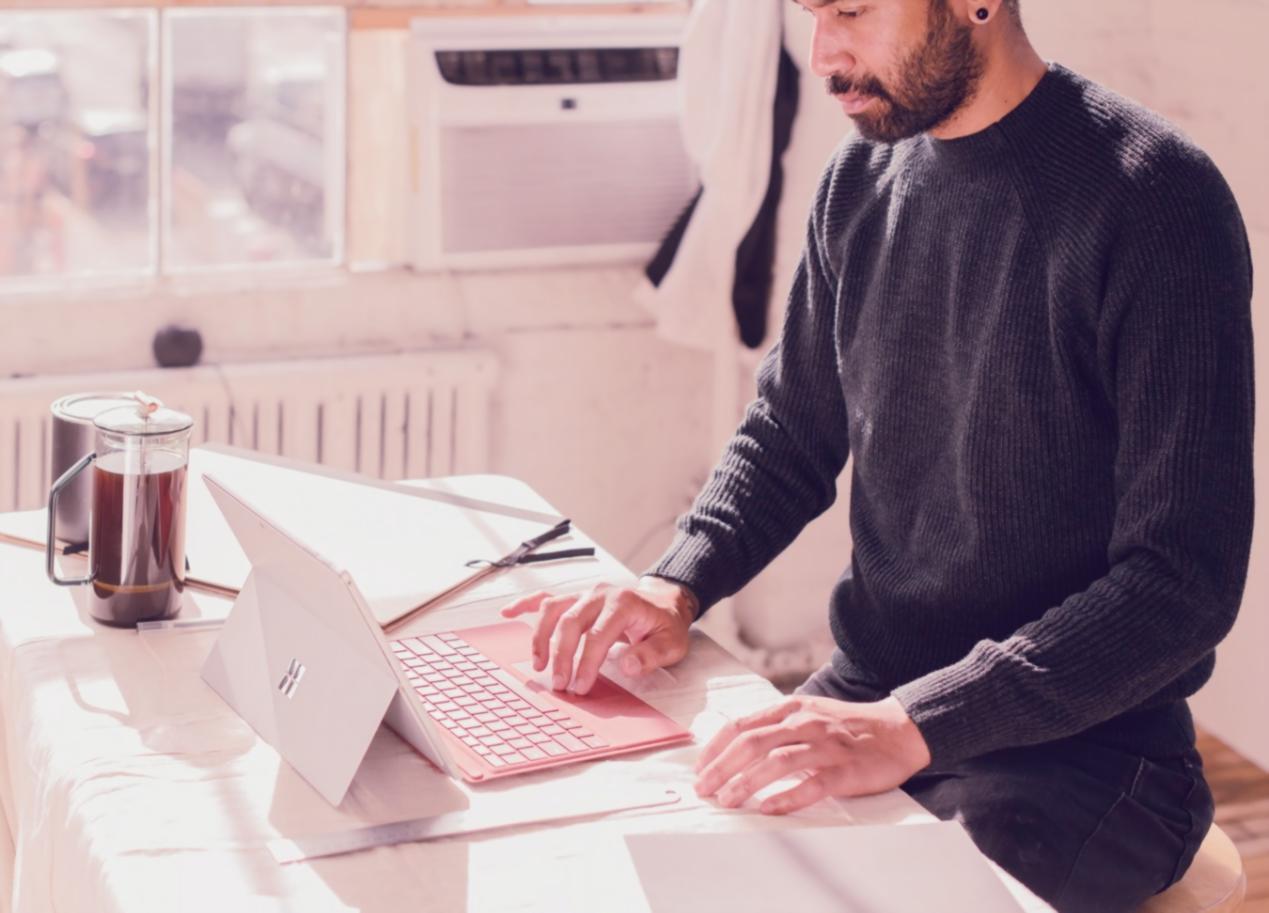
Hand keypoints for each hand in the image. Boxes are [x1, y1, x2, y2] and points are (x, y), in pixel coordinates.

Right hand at [499, 577, 695, 694]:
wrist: (663, 602)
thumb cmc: (665, 625)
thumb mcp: (672, 643)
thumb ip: (651, 654)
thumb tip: (628, 665)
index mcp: (624, 603)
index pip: (598, 635)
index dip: (587, 662)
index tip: (580, 686)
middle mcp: (600, 594)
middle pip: (570, 623)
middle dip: (561, 656)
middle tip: (559, 684)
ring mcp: (585, 594)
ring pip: (553, 610)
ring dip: (541, 637)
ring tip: (538, 665)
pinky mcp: (576, 597)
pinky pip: (547, 597)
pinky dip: (526, 604)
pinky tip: (508, 612)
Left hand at [694, 695, 931, 813]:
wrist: (899, 731)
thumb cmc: (848, 726)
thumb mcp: (808, 713)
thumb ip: (777, 726)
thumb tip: (737, 745)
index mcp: (792, 709)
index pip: (743, 725)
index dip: (716, 747)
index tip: (699, 768)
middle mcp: (805, 723)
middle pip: (753, 742)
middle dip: (722, 767)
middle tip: (703, 788)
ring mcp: (826, 746)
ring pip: (778, 761)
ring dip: (747, 781)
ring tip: (727, 800)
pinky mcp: (846, 770)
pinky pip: (813, 784)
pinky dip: (788, 796)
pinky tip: (769, 808)